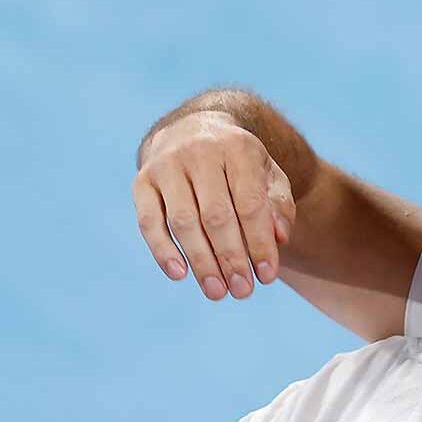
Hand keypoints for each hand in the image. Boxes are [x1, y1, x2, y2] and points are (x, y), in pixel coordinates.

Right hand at [134, 111, 296, 301]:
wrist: (192, 129)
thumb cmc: (238, 165)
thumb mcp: (268, 175)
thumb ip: (279, 205)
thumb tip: (279, 237)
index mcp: (237, 148)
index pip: (250, 203)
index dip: (259, 243)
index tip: (267, 276)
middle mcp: (199, 152)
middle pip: (216, 215)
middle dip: (231, 258)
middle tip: (243, 291)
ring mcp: (167, 164)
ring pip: (183, 221)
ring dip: (201, 261)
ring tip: (217, 292)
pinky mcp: (142, 180)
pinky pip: (149, 220)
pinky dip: (162, 250)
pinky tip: (179, 274)